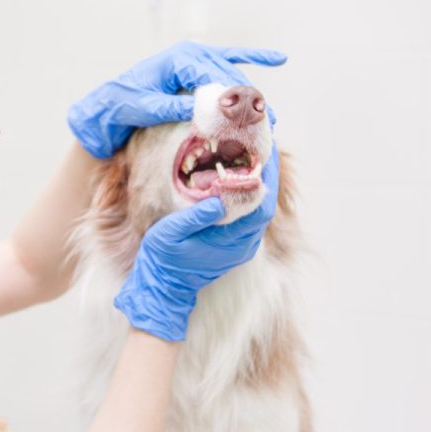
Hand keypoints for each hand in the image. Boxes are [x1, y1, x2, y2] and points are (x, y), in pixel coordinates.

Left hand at [67, 41, 286, 158]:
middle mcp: (191, 54)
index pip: (213, 77)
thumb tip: (199, 112)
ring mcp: (196, 58)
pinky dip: (253, 58)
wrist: (109, 103)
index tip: (247, 119)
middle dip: (248, 100)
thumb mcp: (145, 108)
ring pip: (232, 74)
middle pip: (228, 75)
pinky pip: (230, 60)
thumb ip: (171, 108)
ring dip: (251, 95)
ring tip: (271, 118)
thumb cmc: (124, 103)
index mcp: (178, 59)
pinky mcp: (199, 67)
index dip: (232, 98)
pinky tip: (278, 58)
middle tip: (267, 125)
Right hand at [112, 144, 279, 341]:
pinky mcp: (235, 244)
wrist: (163, 286)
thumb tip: (220, 199)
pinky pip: (249, 215)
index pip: (261, 206)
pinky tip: (241, 177)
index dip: (268, 177)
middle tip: (263, 145)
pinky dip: (250, 194)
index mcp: (231, 241)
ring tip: (253, 155)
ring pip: (259, 209)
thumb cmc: (163, 258)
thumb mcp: (171, 234)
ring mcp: (241, 246)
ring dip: (259, 182)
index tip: (267, 151)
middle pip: (266, 204)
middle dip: (267, 173)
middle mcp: (243, 245)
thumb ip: (195, 217)